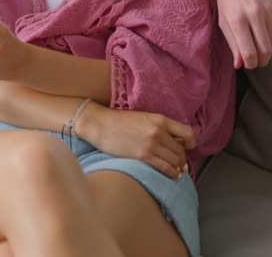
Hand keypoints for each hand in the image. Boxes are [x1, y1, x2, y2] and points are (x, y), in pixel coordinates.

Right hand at [78, 102, 195, 179]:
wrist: (101, 124)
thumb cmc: (120, 121)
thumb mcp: (144, 117)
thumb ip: (159, 126)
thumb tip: (176, 141)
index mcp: (160, 119)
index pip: (187, 132)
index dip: (191, 142)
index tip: (188, 147)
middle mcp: (158, 131)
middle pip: (180, 150)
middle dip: (182, 158)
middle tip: (180, 162)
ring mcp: (151, 144)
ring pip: (174, 160)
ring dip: (178, 167)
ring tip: (177, 170)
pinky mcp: (143, 156)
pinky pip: (165, 168)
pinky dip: (172, 173)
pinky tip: (173, 175)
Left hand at [216, 0, 271, 68]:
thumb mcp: (223, 17)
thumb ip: (232, 42)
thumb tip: (239, 64)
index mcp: (237, 18)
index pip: (249, 52)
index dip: (250, 64)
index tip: (249, 64)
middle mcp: (254, 14)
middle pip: (266, 51)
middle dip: (262, 60)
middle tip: (257, 59)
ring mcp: (268, 8)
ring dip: (269, 49)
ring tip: (261, 47)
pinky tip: (266, 33)